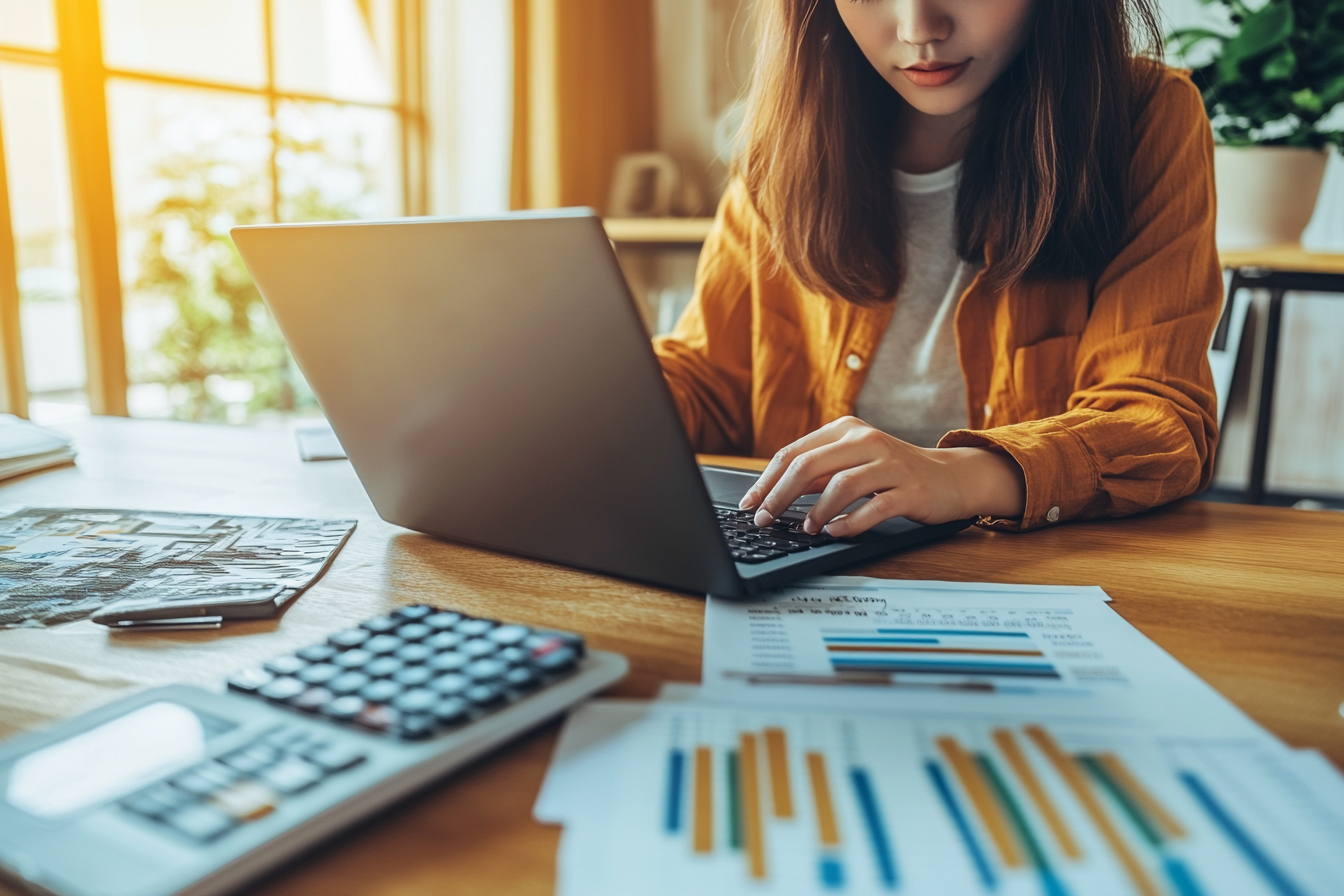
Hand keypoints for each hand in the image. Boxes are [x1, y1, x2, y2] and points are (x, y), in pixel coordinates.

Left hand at [738, 417, 1025, 535]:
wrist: (950, 477)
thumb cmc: (892, 472)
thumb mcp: (851, 463)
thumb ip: (816, 473)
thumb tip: (771, 493)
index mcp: (846, 430)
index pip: (793, 452)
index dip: (766, 481)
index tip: (749, 505)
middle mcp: (866, 441)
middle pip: (809, 465)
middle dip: (779, 496)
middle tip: (765, 520)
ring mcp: (890, 464)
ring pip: (840, 484)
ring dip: (816, 511)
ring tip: (806, 529)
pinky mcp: (910, 490)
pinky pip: (874, 507)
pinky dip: (850, 523)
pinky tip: (836, 532)